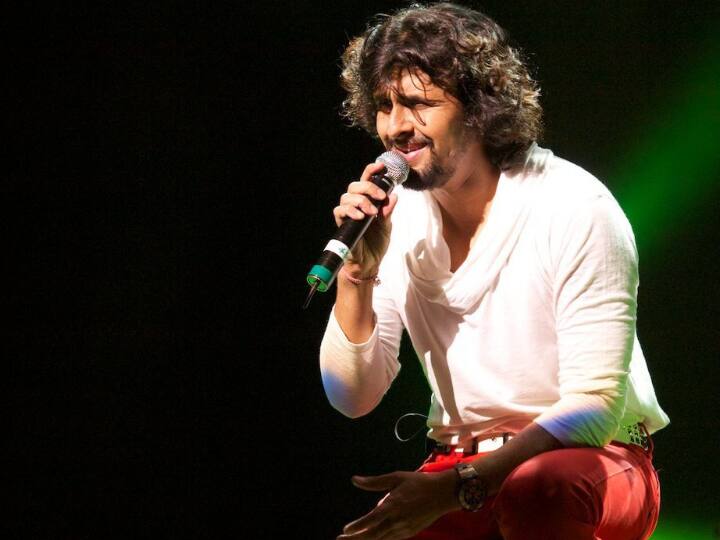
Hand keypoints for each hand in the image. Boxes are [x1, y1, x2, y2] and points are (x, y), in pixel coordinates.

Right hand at [333, 162, 398, 273]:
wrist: (369, 264)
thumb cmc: (376, 244)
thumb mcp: (387, 226)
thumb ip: (388, 212)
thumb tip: (394, 196)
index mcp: (368, 202)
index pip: (366, 181)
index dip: (371, 171)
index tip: (381, 165)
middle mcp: (356, 206)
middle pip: (354, 185)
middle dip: (368, 187)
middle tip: (380, 197)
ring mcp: (348, 214)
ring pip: (346, 196)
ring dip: (361, 200)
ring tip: (372, 212)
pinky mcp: (341, 224)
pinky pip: (340, 211)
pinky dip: (350, 211)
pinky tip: (360, 216)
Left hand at [338, 469, 458, 539]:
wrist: (442, 494)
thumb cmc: (418, 482)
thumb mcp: (395, 477)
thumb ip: (374, 482)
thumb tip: (354, 480)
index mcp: (393, 505)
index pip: (371, 520)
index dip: (357, 526)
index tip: (345, 530)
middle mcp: (397, 520)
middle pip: (373, 535)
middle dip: (356, 538)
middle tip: (340, 539)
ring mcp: (404, 529)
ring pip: (381, 539)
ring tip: (352, 539)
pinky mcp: (409, 533)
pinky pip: (391, 539)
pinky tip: (372, 538)